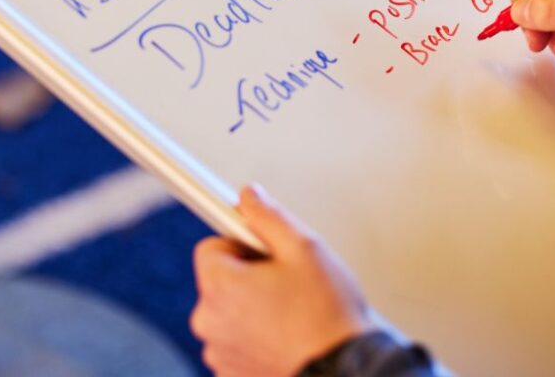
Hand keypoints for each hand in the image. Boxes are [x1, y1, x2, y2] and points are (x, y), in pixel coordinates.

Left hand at [191, 185, 373, 376]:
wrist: (344, 372)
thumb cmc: (326, 314)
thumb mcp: (303, 246)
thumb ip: (267, 215)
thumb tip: (248, 196)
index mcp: (220, 287)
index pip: (210, 247)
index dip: (240, 243)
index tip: (265, 251)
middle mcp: (210, 323)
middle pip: (219, 280)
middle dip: (247, 275)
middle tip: (286, 282)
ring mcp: (220, 354)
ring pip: (228, 312)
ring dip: (251, 307)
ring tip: (291, 311)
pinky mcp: (232, 375)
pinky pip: (236, 342)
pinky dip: (255, 336)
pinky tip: (286, 335)